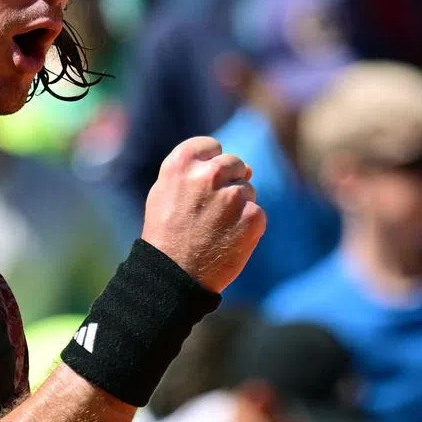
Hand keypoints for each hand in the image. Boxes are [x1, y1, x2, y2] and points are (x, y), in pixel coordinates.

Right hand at [141, 137, 265, 292]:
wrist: (174, 275)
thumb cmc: (167, 233)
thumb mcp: (165, 192)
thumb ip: (195, 170)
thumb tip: (248, 167)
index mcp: (182, 164)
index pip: (211, 146)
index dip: (209, 163)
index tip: (203, 184)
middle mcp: (208, 174)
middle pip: (234, 163)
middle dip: (228, 182)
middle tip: (211, 211)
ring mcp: (232, 196)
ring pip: (247, 189)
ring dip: (237, 205)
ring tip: (215, 228)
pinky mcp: (252, 217)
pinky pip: (256, 212)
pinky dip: (246, 225)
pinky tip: (227, 239)